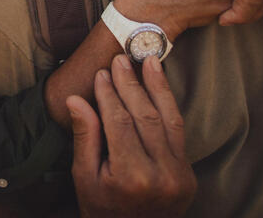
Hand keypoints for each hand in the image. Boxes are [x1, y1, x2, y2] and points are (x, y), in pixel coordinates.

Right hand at [68, 56, 195, 217]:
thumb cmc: (102, 209)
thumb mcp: (83, 178)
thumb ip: (84, 137)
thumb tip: (75, 99)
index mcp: (129, 177)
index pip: (119, 123)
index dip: (109, 95)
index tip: (101, 74)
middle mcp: (159, 175)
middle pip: (144, 116)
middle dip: (131, 84)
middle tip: (120, 60)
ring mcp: (179, 175)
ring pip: (168, 119)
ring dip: (158, 86)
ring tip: (149, 59)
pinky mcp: (188, 174)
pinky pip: (178, 130)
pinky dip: (170, 104)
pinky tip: (161, 84)